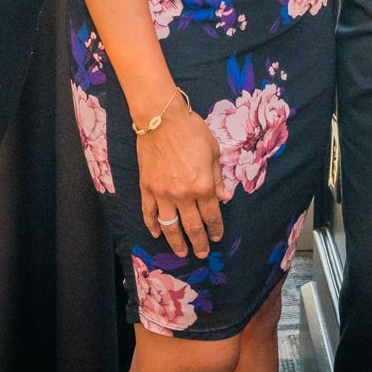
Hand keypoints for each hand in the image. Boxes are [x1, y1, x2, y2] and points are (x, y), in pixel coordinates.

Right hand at [134, 97, 225, 259]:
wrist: (161, 119)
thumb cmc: (191, 131)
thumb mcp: (213, 151)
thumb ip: (218, 178)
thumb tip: (224, 198)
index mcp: (203, 186)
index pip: (212, 215)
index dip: (216, 229)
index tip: (217, 237)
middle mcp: (183, 195)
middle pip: (193, 227)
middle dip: (199, 242)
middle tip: (203, 253)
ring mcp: (162, 194)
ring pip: (170, 226)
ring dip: (177, 242)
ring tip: (182, 252)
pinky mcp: (147, 188)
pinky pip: (149, 213)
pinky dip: (152, 226)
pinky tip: (156, 234)